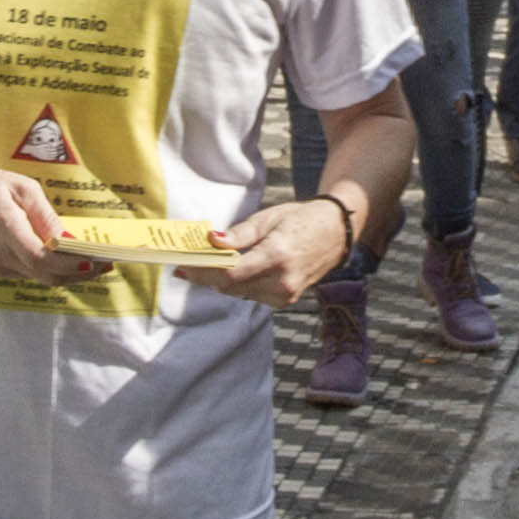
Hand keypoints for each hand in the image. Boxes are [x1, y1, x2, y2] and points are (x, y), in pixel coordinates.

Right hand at [0, 161, 90, 284]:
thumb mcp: (20, 188)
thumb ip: (45, 215)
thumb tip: (68, 238)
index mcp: (6, 230)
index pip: (42, 259)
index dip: (70, 265)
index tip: (94, 261)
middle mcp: (2, 255)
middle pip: (48, 275)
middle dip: (81, 273)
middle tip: (107, 263)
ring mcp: (0, 265)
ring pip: (43, 278)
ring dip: (71, 273)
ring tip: (97, 261)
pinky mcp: (1, 268)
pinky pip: (34, 272)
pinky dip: (55, 269)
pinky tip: (70, 258)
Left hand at [184, 196, 353, 306]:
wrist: (336, 233)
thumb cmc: (301, 220)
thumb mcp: (269, 218)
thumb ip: (239, 234)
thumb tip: (211, 241)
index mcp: (277, 256)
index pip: (230, 273)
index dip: (202, 272)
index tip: (182, 266)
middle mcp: (282, 281)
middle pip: (230, 286)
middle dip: (207, 275)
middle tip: (188, 263)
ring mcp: (285, 294)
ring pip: (239, 292)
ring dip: (222, 280)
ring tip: (209, 263)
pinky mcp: (285, 300)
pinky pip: (252, 294)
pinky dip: (239, 284)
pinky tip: (236, 269)